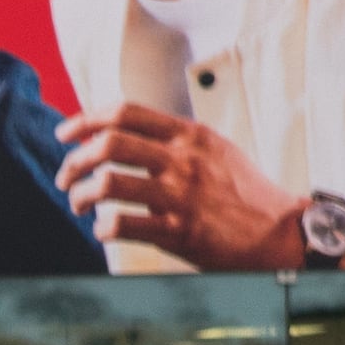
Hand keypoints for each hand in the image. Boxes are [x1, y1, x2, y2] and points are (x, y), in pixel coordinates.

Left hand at [58, 103, 308, 272]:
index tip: (65, 134)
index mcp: (190, 136)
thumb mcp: (214, 150)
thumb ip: (174, 140)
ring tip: (77, 203)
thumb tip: (126, 132)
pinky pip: (121, 226)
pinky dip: (102, 229)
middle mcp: (183, 161)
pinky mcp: (177, 231)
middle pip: (109, 145)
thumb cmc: (244, 192)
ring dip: (80, 195)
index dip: (86, 120)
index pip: (127, 113)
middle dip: (74, 161)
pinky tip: (103, 231)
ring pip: (107, 185)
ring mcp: (180, 196)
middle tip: (66, 176)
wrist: (279, 230)